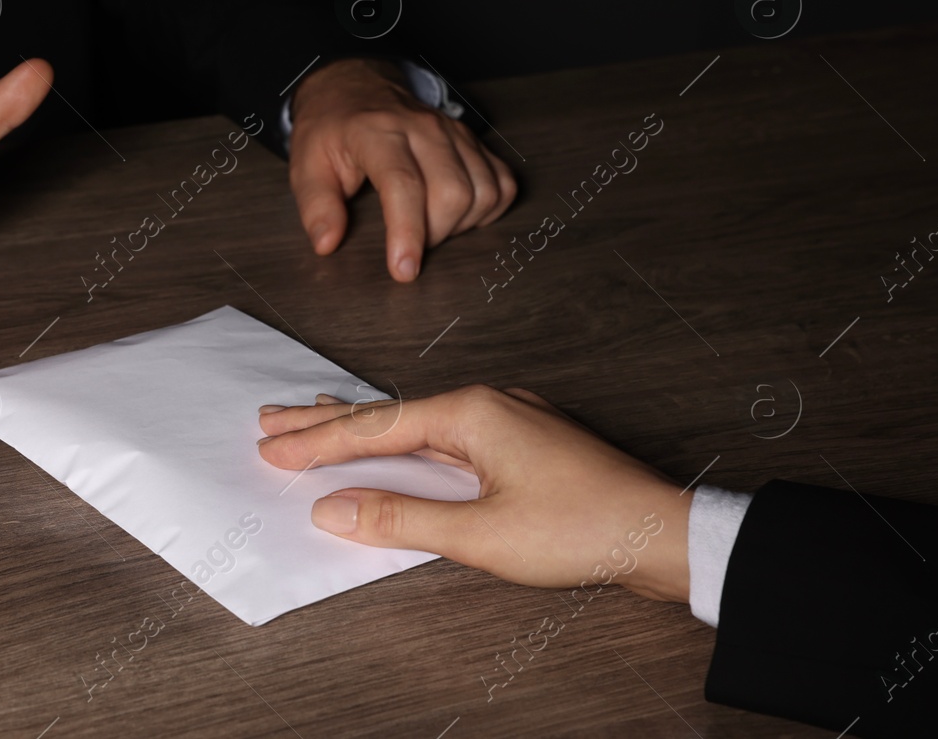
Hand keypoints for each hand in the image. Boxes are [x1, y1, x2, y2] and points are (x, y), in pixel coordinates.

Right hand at [256, 386, 690, 602]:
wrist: (665, 534)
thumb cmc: (583, 529)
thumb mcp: (480, 534)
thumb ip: (401, 519)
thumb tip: (334, 511)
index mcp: (472, 412)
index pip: (374, 429)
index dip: (318, 442)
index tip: (271, 448)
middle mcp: (488, 402)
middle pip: (389, 414)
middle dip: (326, 420)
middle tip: (272, 419)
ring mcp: (508, 418)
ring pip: (417, 421)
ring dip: (364, 429)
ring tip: (317, 422)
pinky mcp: (523, 441)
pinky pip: (446, 433)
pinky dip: (407, 440)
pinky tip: (397, 445)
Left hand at [288, 58, 516, 281]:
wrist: (354, 86)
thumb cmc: (331, 129)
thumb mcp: (305, 164)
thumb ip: (316, 207)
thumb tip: (327, 244)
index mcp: (377, 132)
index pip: (403, 185)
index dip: (407, 233)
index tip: (404, 270)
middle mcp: (423, 128)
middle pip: (453, 193)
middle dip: (435, 234)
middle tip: (408, 243)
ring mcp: (453, 132)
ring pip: (484, 190)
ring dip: (461, 224)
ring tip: (429, 226)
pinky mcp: (473, 140)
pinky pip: (502, 182)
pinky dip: (487, 208)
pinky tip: (458, 214)